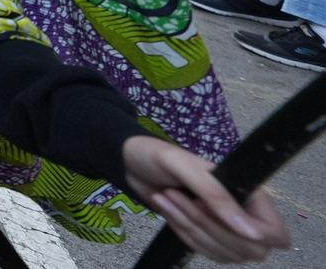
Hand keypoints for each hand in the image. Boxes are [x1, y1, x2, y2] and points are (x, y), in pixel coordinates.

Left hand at [120, 134, 289, 262]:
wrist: (133, 162)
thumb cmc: (162, 156)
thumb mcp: (188, 169)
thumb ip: (219, 198)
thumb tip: (253, 234)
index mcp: (251, 194)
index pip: (275, 233)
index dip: (257, 235)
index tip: (222, 218)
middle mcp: (245, 214)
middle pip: (250, 249)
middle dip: (211, 227)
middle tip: (181, 198)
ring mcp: (226, 228)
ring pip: (225, 253)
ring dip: (191, 228)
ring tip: (167, 198)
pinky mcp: (206, 236)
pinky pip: (205, 251)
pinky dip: (184, 234)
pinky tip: (168, 211)